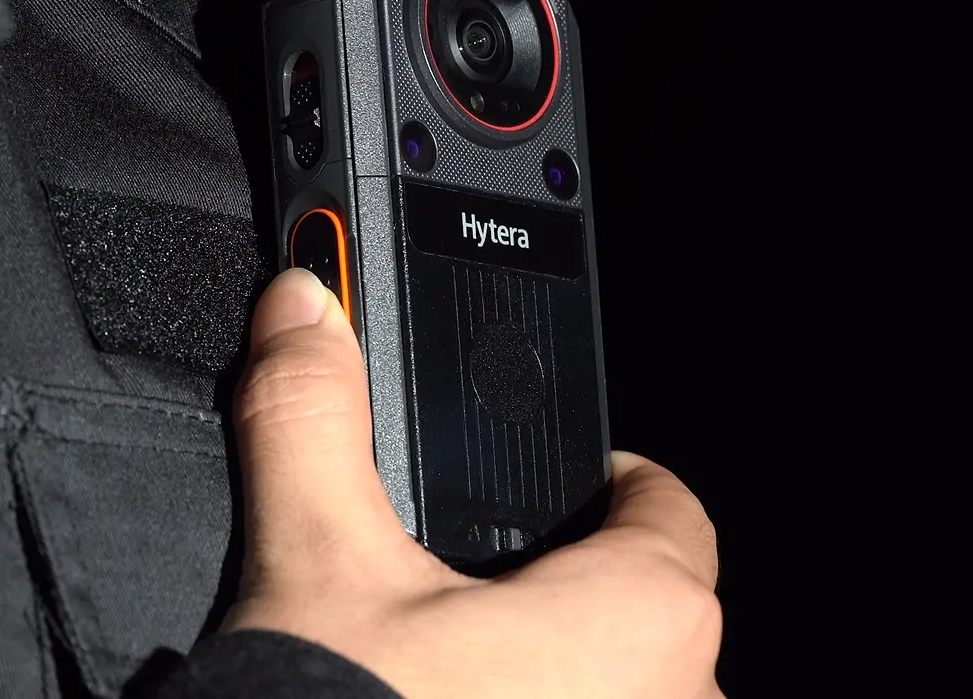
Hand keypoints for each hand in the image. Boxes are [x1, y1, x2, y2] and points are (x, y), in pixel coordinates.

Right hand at [223, 268, 724, 698]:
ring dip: (556, 684)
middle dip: (564, 594)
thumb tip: (306, 310)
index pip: (666, 510)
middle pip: (644, 615)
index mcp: (643, 617)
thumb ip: (312, 419)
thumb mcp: (313, 566)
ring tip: (448, 683)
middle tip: (467, 594)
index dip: (608, 479)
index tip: (566, 481)